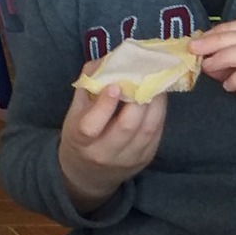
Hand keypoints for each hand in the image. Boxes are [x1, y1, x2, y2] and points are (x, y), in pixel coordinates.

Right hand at [58, 77, 166, 210]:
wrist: (89, 174)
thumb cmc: (81, 136)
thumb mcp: (75, 113)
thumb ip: (87, 87)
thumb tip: (108, 60)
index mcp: (80, 141)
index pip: (91, 126)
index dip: (104, 105)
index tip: (115, 85)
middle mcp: (104, 153)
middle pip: (127, 126)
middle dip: (138, 98)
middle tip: (144, 76)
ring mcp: (128, 158)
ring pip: (148, 129)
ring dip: (155, 102)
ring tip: (155, 83)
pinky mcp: (146, 158)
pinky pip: (157, 132)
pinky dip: (160, 112)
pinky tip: (158, 97)